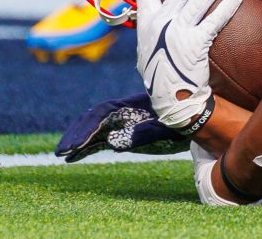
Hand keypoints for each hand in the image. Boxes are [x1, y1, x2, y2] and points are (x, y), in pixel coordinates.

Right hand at [55, 92, 187, 162]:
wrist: (200, 120)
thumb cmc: (186, 120)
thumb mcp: (169, 127)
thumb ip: (144, 133)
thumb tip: (112, 142)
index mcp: (134, 104)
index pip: (102, 112)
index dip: (86, 127)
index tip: (75, 143)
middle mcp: (126, 111)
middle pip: (93, 119)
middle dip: (76, 133)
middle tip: (61, 151)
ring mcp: (125, 121)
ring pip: (94, 129)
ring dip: (78, 140)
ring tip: (62, 155)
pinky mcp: (126, 132)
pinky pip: (101, 139)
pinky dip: (87, 147)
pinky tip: (74, 157)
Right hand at [134, 0, 242, 132]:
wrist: (171, 98)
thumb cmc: (163, 71)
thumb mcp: (149, 46)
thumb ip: (154, 26)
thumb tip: (164, 8)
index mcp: (145, 22)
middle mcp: (158, 23)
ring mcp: (175, 33)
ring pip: (199, 0)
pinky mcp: (194, 44)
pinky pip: (214, 20)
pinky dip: (226, 7)